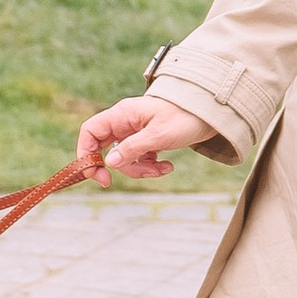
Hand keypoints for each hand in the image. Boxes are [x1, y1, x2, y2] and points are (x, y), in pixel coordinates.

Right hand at [77, 93, 224, 184]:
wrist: (211, 114)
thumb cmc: (185, 117)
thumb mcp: (159, 135)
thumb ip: (133, 148)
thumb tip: (109, 163)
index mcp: (123, 115)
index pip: (90, 131)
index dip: (86, 152)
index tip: (95, 173)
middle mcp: (126, 122)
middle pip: (105, 149)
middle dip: (116, 167)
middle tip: (111, 183)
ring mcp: (136, 132)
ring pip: (125, 158)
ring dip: (140, 169)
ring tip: (162, 169)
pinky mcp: (148, 141)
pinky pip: (140, 159)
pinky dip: (151, 167)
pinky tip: (168, 166)